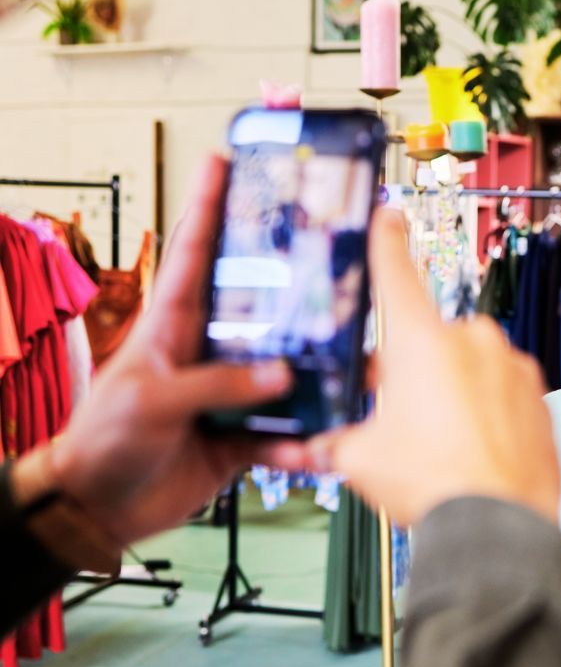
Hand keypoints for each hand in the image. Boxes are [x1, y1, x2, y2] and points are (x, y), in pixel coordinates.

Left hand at [17, 155, 302, 544]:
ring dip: (319, 378)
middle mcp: (208, 351)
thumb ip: (216, 383)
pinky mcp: (241, 436)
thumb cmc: (104, 438)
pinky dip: (304, 444)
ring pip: (285, 374)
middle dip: (299, 290)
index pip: (195, 253)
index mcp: (174, 325)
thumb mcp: (152, 400)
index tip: (225, 160)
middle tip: (339, 268)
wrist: (98, 507)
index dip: (208, 205)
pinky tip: (322, 448)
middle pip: (262, 310)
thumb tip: (282, 374)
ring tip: (357, 373)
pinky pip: (283, 436)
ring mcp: (228, 393)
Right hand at [277, 208, 560, 528]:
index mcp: (420, 340)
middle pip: (429, 340)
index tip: (388, 214)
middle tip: (401, 415)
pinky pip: (504, 392)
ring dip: (453, 392)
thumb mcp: (362, 460)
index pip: (395, 273)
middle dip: (412, 369)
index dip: (386, 241)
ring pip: (469, 367)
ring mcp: (511, 366)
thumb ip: (334, 443)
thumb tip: (314, 449)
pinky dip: (489, 412)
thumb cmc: (434, 483)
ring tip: (443, 444)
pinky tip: (476, 449)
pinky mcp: (539, 395)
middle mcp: (470, 341)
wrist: (501, 523)